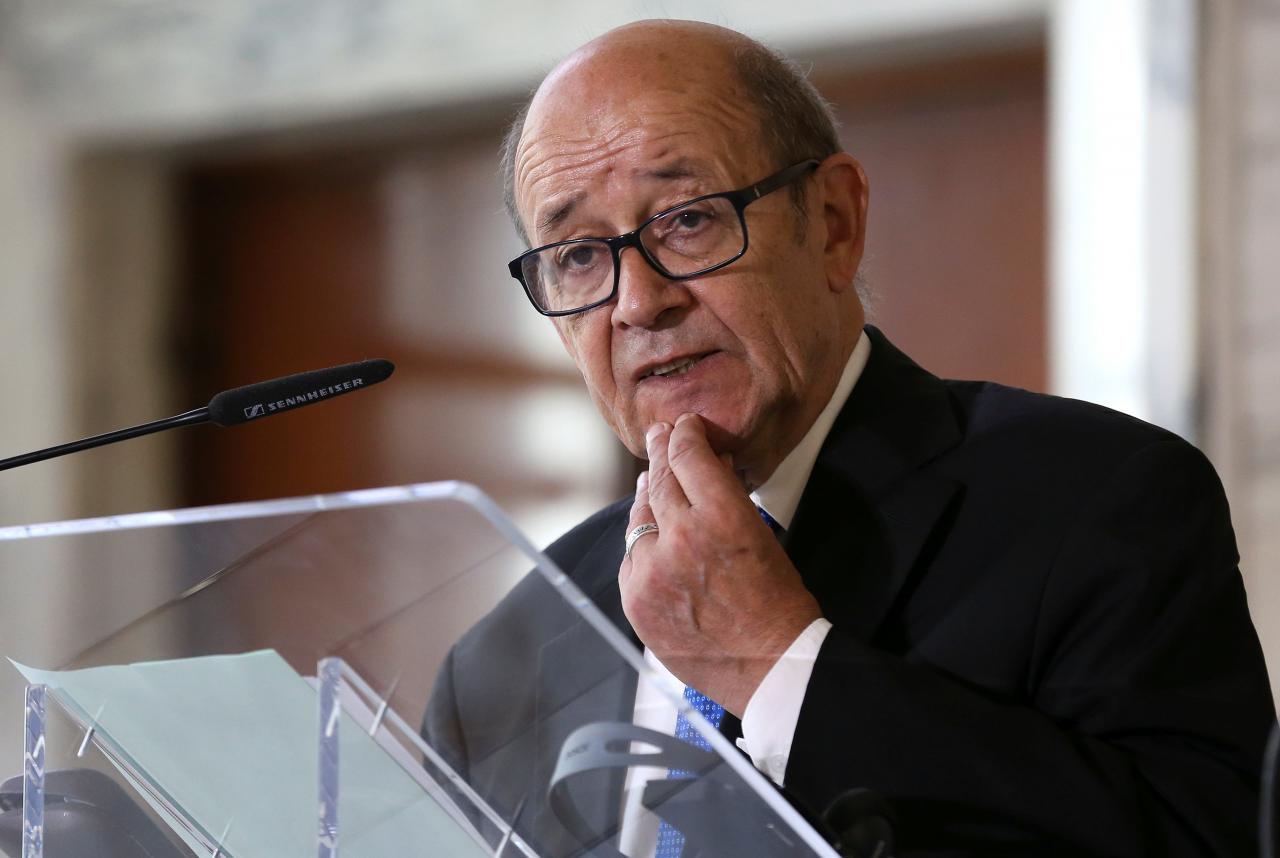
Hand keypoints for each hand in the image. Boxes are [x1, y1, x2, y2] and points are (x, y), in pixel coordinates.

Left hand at [619, 412, 822, 716]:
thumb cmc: (777, 603)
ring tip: (652, 482)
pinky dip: (641, 545)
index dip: (684, 434)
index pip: (690, 455)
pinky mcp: (636, 598)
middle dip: (660, 453)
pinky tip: (649, 536)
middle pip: (661, 479)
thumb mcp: (762, 535)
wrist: (770, 666)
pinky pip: (632, 558)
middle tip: (658, 435)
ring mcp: (653, 570)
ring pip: (640, 518)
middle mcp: (682, 536)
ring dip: (648, 497)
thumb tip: (705, 470)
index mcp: (723, 516)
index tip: (683, 426)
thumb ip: (726, 501)